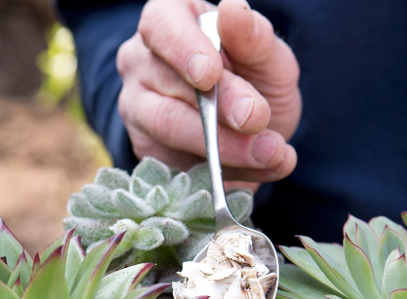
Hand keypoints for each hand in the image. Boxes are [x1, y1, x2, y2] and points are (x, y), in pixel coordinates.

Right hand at [116, 0, 300, 186]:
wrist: (248, 132)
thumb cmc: (252, 79)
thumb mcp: (266, 57)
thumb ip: (255, 38)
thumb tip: (233, 8)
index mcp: (168, 20)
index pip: (162, 25)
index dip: (185, 49)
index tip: (211, 74)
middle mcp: (141, 60)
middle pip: (171, 82)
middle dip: (220, 106)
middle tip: (257, 118)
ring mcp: (137, 107)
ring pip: (168, 125)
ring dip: (224, 144)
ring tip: (269, 152)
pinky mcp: (144, 151)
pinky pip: (175, 163)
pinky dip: (220, 173)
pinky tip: (253, 174)